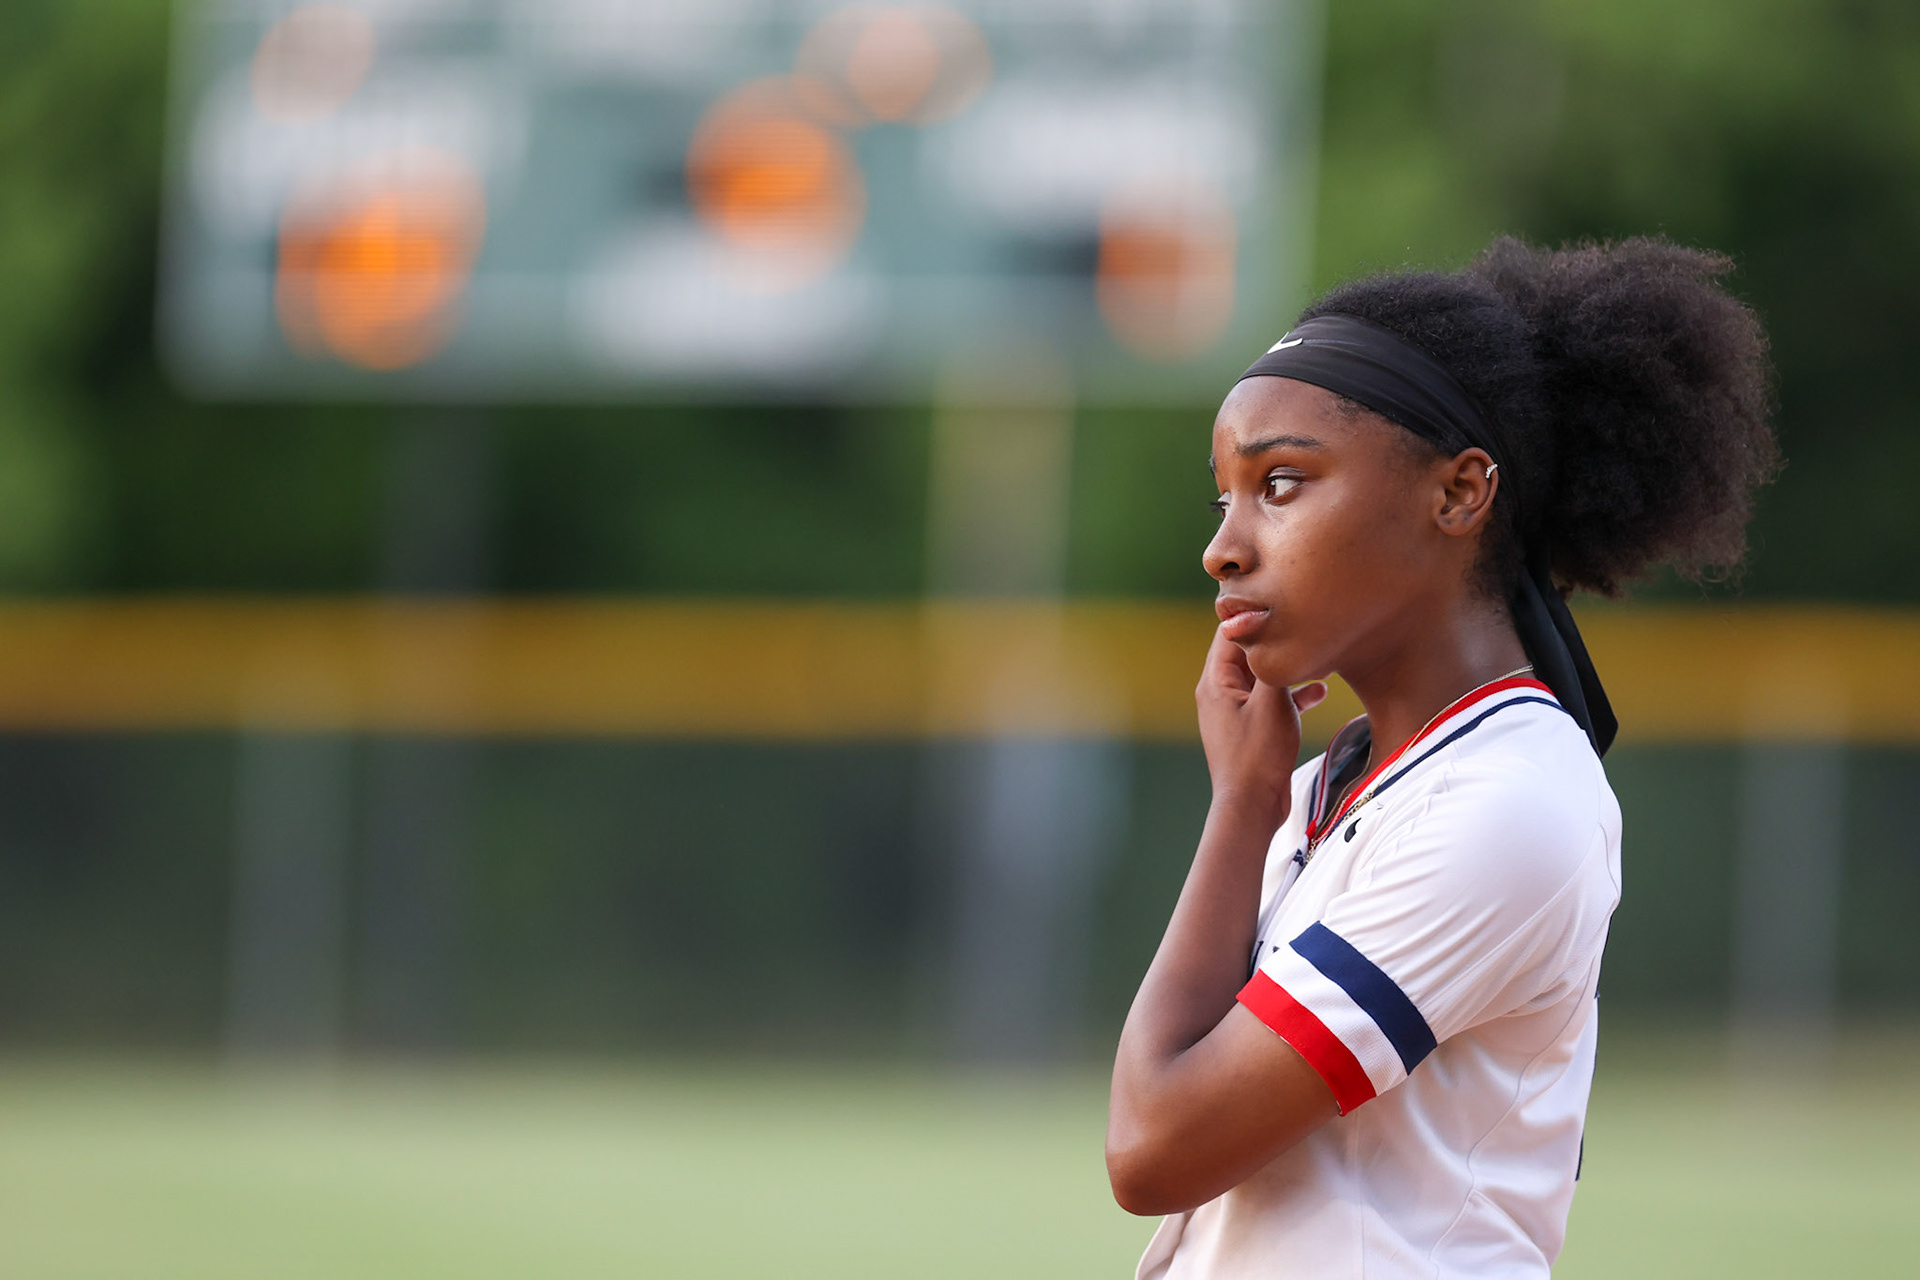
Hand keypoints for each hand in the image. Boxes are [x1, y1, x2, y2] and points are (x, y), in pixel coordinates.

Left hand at [1196, 627, 1326, 831]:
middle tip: (1304, 622)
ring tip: (1316, 652)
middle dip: (1276, 638)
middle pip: (1247, 651)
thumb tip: (1277, 628)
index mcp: (1215, 681)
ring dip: (1287, 666)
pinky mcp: (1251, 728)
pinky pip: (1271, 700)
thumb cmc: (1258, 756)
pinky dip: (1292, 693)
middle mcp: (1220, 692)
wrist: (1252, 806)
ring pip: (1262, 675)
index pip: (1230, 633)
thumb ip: (1273, 664)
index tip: (1282, 601)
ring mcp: (1235, 711)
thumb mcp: (1271, 702)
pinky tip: (1320, 690)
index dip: (1254, 615)